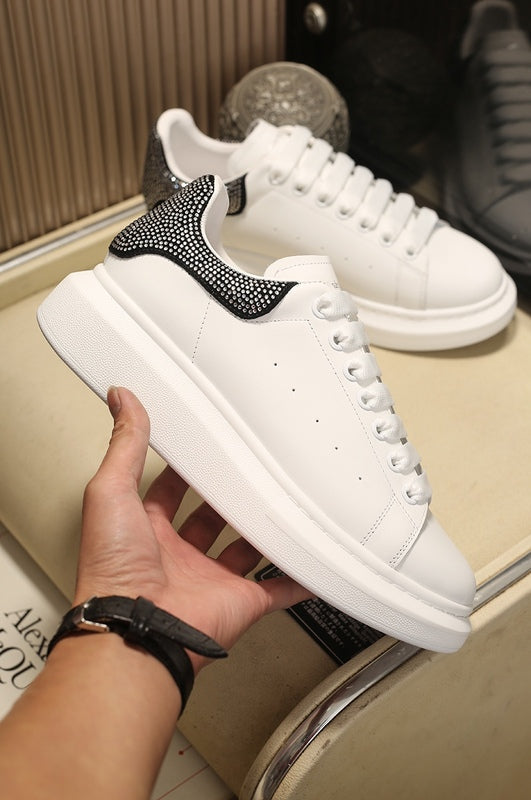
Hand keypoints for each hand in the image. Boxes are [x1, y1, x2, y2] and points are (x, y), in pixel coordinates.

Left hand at [75, 386, 311, 670]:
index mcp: (145, 530)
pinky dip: (297, 579)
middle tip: (248, 467)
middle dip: (226, 495)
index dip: (183, 469)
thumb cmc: (114, 571)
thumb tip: (120, 398)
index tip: (202, 445)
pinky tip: (310, 563)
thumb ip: (124, 445)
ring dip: (261, 531)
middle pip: (209, 518)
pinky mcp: (240, 601)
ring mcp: (211, 579)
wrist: (138, 631)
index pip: (167, 491)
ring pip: (245, 549)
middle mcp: (178, 556)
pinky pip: (277, 589)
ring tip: (281, 502)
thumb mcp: (111, 492)